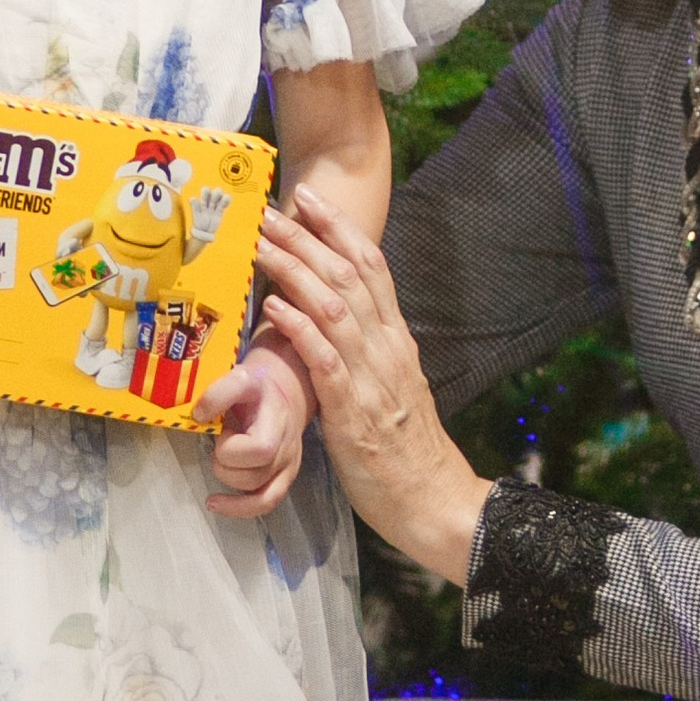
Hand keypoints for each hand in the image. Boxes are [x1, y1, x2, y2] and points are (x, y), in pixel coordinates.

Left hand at [196, 338, 309, 521]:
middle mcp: (287, 448)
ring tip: (222, 457)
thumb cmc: (258, 387)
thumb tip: (198, 416)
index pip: (260, 450)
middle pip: (253, 476)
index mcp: (278, 421)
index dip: (231, 447)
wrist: (286, 391)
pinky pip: (266, 503)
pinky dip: (239, 509)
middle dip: (224, 462)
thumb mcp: (239, 377)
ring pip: (257, 493)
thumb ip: (218, 392)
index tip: (223, 429)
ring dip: (229, 478)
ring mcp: (288, 466)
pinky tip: (215, 504)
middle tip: (222, 439)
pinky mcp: (284, 478)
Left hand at [251, 185, 491, 584]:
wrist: (436, 502)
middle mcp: (388, 348)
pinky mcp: (354, 412)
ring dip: (296, 269)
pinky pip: (326, 360)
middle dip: (309, 237)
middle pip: (349, 276)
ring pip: (335, 307)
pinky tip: (275, 307)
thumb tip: (338, 326)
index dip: (340, 229)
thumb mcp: (392, 389)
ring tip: (264, 243)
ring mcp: (373, 378)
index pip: (373, 267)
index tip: (311, 198)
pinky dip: (300, 328)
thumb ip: (369, 354)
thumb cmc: (406, 452)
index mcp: (397, 340)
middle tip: (274, 208)